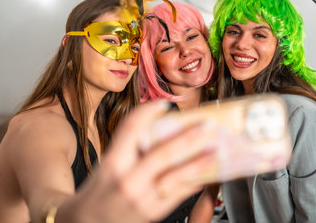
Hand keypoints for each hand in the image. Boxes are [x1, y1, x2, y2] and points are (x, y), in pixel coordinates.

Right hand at [56, 100, 216, 222]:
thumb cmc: (100, 189)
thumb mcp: (108, 163)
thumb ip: (129, 146)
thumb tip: (160, 123)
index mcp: (113, 162)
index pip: (131, 129)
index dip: (148, 112)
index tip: (164, 104)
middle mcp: (127, 180)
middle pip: (162, 153)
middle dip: (188, 137)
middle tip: (207, 125)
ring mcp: (142, 199)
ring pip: (175, 176)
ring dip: (199, 162)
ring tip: (216, 150)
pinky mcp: (153, 213)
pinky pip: (179, 195)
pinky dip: (195, 182)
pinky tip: (207, 173)